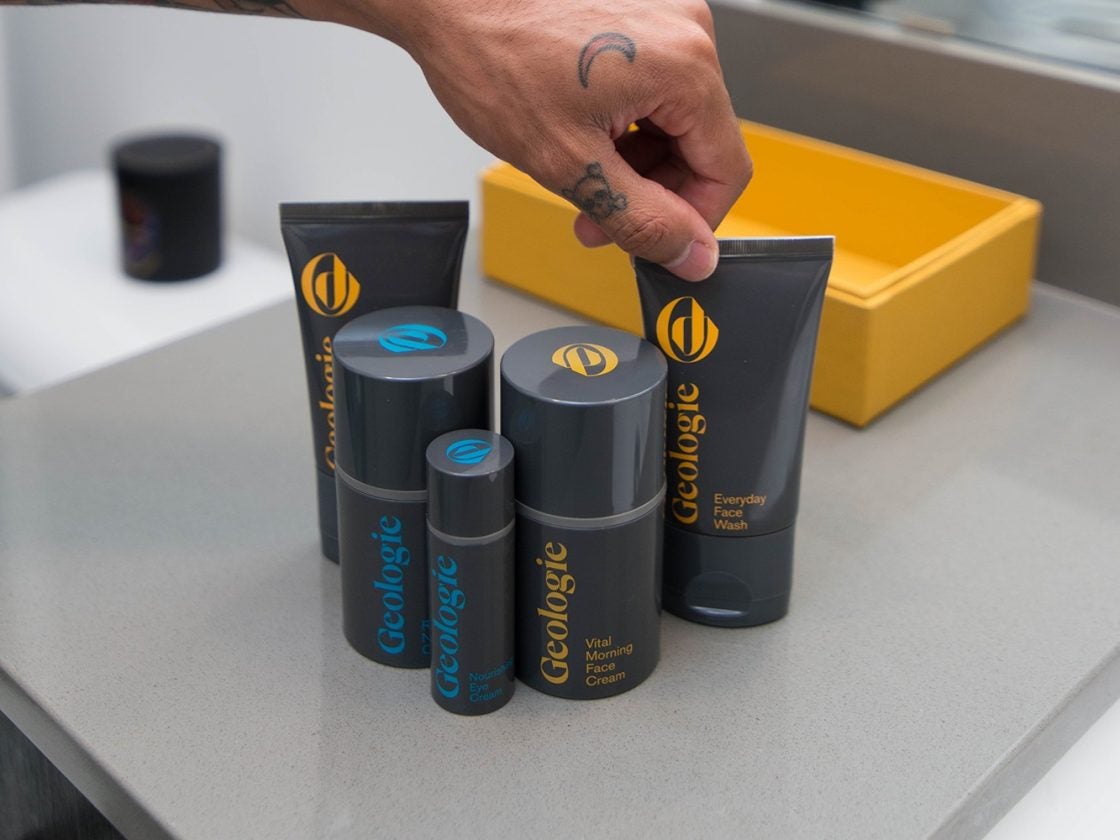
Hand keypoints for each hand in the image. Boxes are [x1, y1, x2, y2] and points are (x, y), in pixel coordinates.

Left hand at [381, 0, 752, 280]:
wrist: (450, 2)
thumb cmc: (493, 61)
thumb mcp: (571, 164)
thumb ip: (643, 221)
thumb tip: (692, 256)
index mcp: (684, 66)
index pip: (727, 170)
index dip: (692, 222)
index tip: (655, 244)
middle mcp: (686, 32)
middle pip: (701, 145)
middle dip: (653, 194)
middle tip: (597, 220)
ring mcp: (663, 17)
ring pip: (675, 121)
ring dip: (635, 164)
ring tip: (578, 175)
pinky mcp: (638, 15)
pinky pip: (654, 89)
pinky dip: (625, 125)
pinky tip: (581, 135)